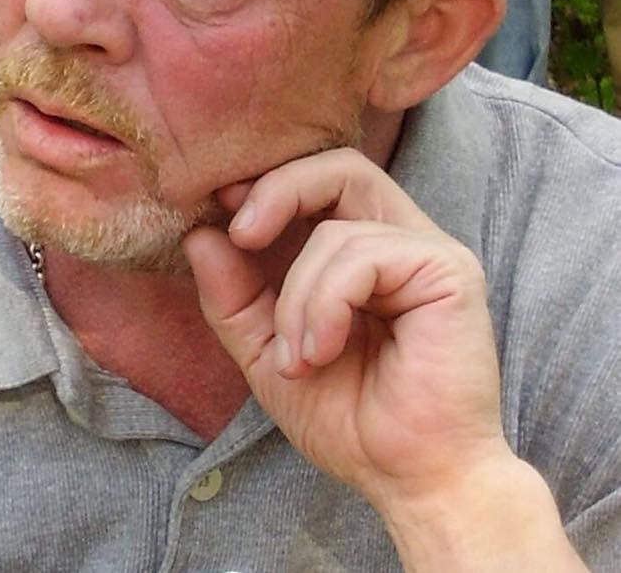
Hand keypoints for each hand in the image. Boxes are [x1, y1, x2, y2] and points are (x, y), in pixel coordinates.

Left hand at [183, 148, 506, 505]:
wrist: (411, 480)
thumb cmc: (349, 418)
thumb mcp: (266, 353)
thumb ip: (232, 296)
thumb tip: (199, 237)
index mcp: (361, 251)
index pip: (318, 184)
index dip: (267, 185)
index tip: (216, 211)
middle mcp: (398, 239)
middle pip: (341, 166)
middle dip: (278, 190)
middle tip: (240, 231)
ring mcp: (427, 252)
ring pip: (336, 228)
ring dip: (297, 296)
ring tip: (296, 358)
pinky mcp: (448, 270)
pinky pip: (362, 255)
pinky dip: (324, 304)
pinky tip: (320, 352)